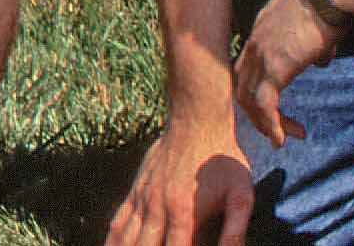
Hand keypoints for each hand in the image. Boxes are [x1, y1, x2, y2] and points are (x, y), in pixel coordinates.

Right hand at [107, 110, 255, 245]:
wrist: (196, 119)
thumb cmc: (224, 158)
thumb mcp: (241, 195)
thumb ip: (235, 231)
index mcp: (184, 213)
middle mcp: (157, 208)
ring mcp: (143, 198)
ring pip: (125, 238)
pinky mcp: (137, 190)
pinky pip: (119, 220)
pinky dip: (112, 240)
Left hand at [233, 0, 339, 146]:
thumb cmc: (329, 2)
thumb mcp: (314, 25)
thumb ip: (312, 45)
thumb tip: (320, 60)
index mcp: (261, 32)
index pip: (246, 68)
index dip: (257, 91)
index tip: (275, 108)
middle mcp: (255, 43)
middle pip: (242, 86)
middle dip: (258, 112)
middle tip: (279, 130)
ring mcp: (262, 55)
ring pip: (249, 99)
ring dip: (265, 123)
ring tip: (284, 139)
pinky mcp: (276, 66)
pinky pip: (265, 104)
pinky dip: (270, 125)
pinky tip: (281, 139)